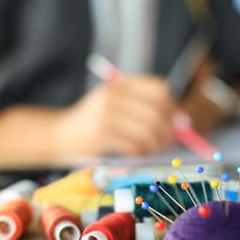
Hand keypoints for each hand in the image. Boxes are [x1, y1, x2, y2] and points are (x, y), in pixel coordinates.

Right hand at [54, 75, 176, 155]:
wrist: (57, 134)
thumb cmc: (93, 123)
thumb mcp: (114, 104)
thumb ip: (143, 107)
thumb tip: (182, 121)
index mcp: (120, 85)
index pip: (159, 89)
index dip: (172, 106)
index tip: (175, 120)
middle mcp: (114, 96)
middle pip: (157, 110)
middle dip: (168, 129)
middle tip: (169, 141)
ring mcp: (106, 115)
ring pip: (148, 130)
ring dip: (156, 144)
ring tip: (154, 150)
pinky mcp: (100, 135)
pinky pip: (133, 145)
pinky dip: (141, 152)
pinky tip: (138, 154)